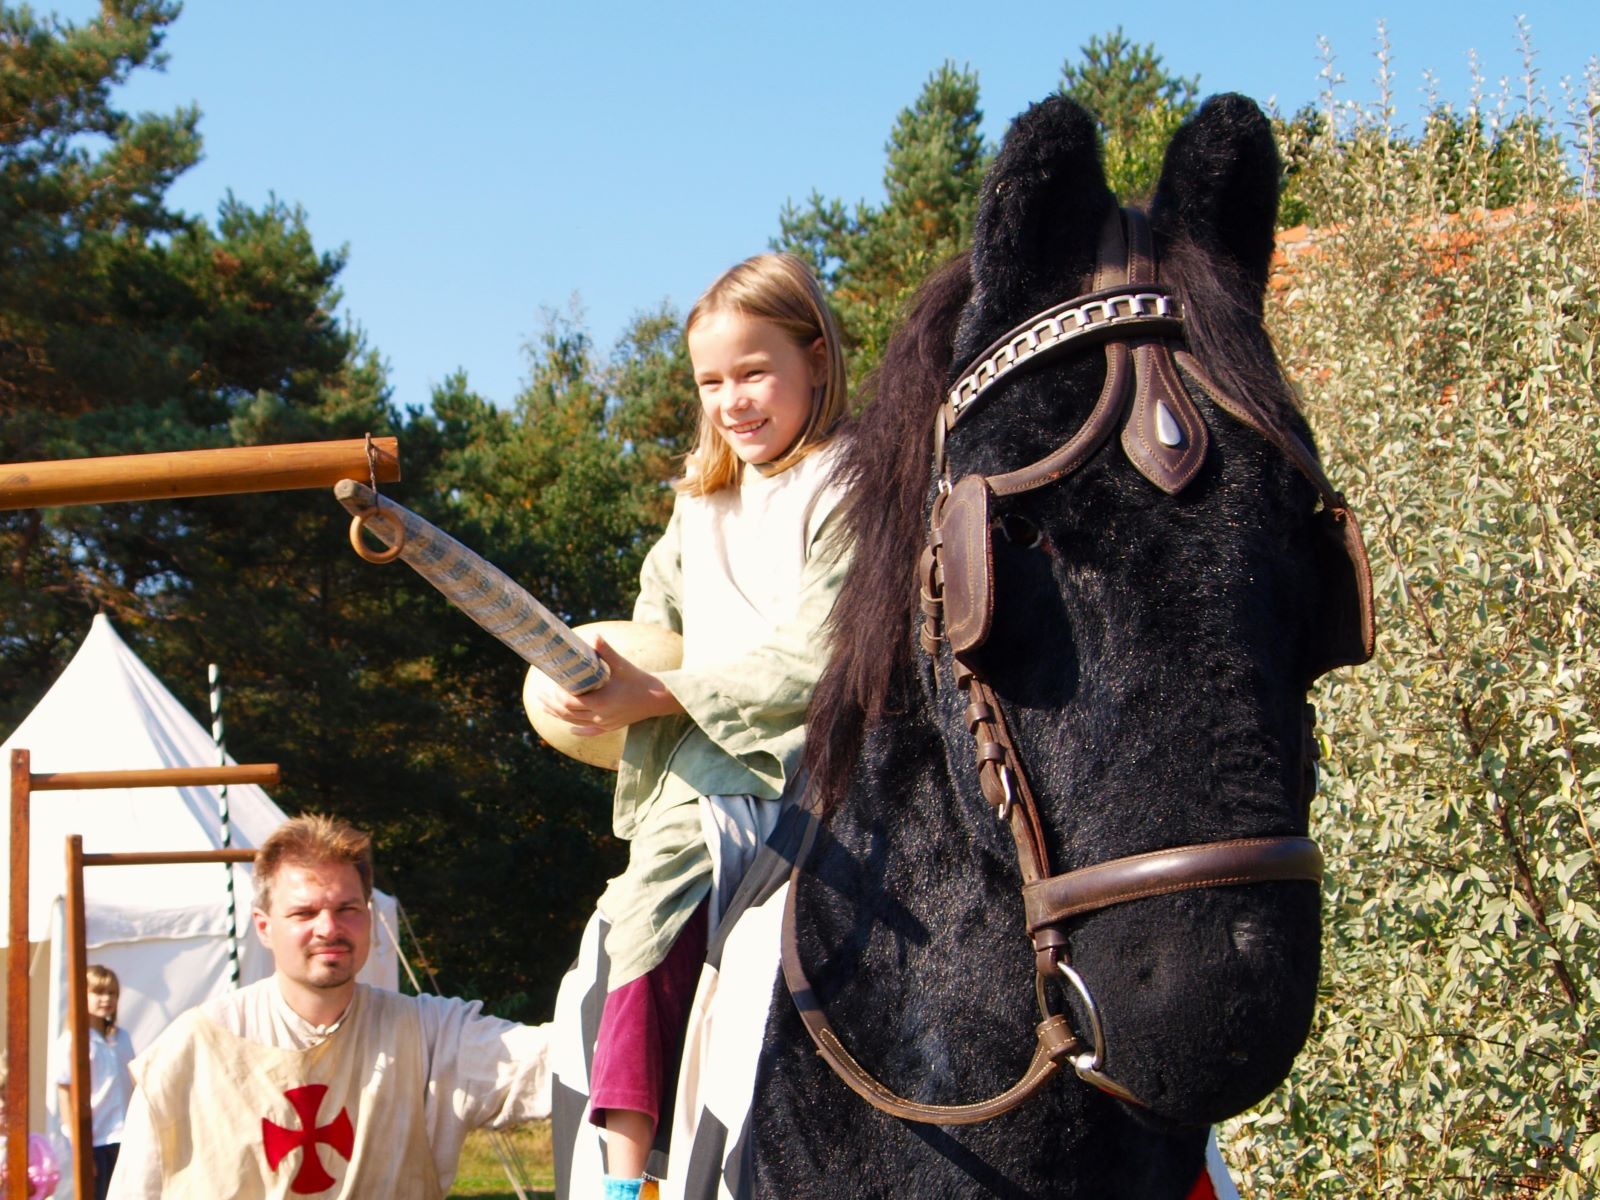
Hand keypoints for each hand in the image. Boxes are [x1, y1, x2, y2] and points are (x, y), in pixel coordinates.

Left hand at [530, 633, 682, 736]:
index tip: (550, 683)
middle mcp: (600, 715)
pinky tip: (570, 730)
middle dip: (551, 705)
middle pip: (567, 714)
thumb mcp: (622, 664)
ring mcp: (605, 723)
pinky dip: (578, 731)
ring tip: (545, 707)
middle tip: (539, 694)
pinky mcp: (611, 726)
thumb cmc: (639, 679)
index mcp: (601, 701)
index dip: (556, 695)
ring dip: (558, 716)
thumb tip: (595, 636)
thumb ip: (606, 651)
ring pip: (575, 723)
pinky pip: (590, 732)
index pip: (569, 702)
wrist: (659, 698)